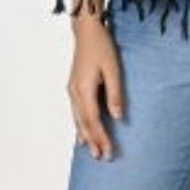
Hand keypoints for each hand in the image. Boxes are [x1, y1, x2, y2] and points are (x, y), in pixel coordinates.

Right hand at [68, 19, 124, 160]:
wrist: (86, 31)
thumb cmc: (101, 46)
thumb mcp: (113, 69)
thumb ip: (115, 94)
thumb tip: (118, 117)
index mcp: (84, 90)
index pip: (93, 121)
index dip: (101, 138)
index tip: (109, 151)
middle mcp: (74, 93)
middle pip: (84, 124)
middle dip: (93, 142)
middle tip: (102, 158)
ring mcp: (72, 90)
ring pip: (77, 120)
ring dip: (85, 136)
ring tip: (92, 151)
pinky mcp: (74, 88)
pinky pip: (76, 112)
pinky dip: (79, 126)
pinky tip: (81, 135)